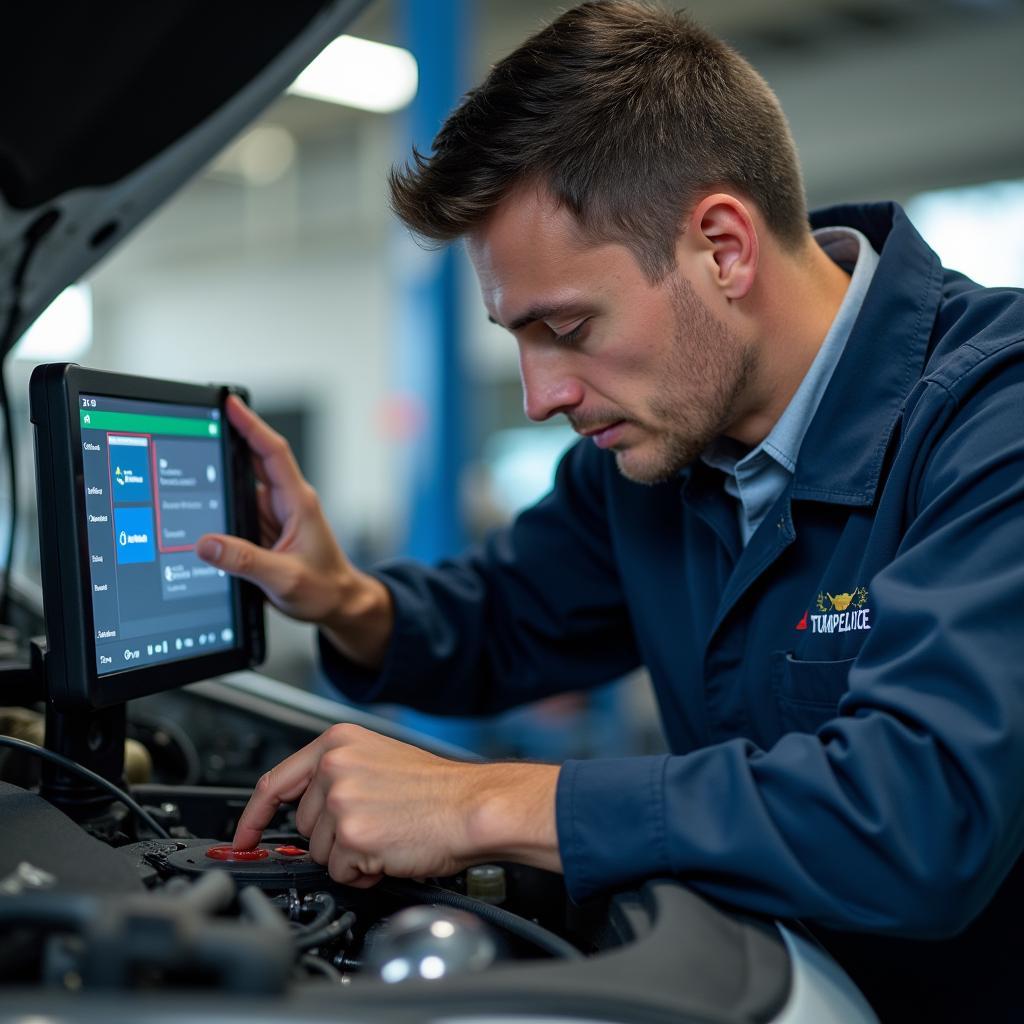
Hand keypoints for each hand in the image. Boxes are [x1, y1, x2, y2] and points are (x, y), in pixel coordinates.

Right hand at [196, 396, 391, 667]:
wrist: (339, 605)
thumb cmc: (325, 590)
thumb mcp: (285, 579)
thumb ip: (246, 562)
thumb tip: (207, 544)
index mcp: (298, 503)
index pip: (273, 453)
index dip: (252, 425)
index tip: (231, 403)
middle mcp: (287, 503)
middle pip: (253, 462)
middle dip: (226, 442)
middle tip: (195, 427)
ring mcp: (274, 516)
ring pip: (240, 489)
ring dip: (218, 483)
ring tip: (188, 477)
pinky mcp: (264, 530)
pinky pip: (237, 512)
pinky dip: (220, 510)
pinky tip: (201, 514)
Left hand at [232, 723, 561, 885]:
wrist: (472, 807)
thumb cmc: (438, 790)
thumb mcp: (380, 760)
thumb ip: (338, 774)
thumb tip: (306, 807)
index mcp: (339, 742)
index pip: (275, 782)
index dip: (253, 817)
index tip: (243, 837)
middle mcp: (334, 767)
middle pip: (302, 825)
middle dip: (332, 837)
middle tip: (374, 827)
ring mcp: (341, 800)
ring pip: (319, 852)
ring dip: (349, 856)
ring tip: (387, 836)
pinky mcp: (352, 835)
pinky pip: (340, 873)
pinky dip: (362, 873)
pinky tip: (390, 851)